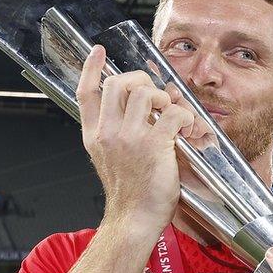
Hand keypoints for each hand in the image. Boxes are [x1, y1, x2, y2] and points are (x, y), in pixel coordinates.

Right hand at [75, 46, 196, 234]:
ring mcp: (129, 138)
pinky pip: (174, 113)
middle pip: (117, 83)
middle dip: (140, 80)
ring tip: (170, 113)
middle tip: (154, 95)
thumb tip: (145, 109)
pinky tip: (187, 129)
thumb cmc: (129, 195)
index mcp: (94, 136)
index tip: (98, 52)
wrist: (133, 220)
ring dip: (164, 97)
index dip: (91, 68)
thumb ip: (117, 134)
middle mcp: (107, 133)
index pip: (85, 94)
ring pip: (146, 92)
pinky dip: (186, 116)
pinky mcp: (153, 146)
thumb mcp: (109, 160)